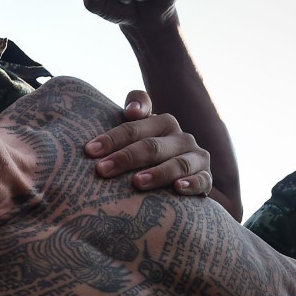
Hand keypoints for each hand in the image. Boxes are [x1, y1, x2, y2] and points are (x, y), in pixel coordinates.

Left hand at [85, 90, 211, 195]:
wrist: (178, 177)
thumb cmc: (148, 152)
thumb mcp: (138, 130)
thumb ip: (136, 107)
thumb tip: (132, 110)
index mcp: (162, 122)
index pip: (134, 128)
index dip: (112, 138)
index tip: (89, 151)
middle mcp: (181, 137)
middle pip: (152, 146)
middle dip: (126, 158)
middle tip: (102, 170)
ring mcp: (196, 157)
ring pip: (177, 164)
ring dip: (157, 173)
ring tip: (136, 182)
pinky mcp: (206, 178)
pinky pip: (202, 181)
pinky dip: (191, 184)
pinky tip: (177, 189)